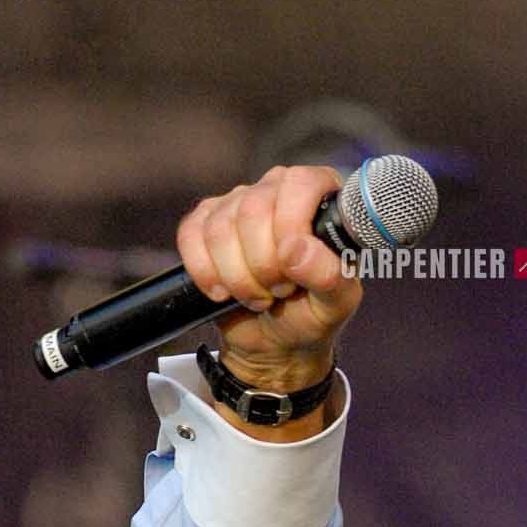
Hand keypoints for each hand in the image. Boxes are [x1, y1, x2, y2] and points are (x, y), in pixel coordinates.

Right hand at [174, 164, 362, 384]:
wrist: (275, 342)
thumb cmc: (310, 314)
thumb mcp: (335, 304)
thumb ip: (329, 275)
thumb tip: (296, 249)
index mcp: (319, 196)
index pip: (300, 184)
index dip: (292, 228)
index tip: (293, 268)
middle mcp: (276, 189)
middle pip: (253, 210)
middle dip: (264, 266)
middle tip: (279, 290)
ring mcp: (236, 203)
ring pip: (220, 229)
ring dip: (238, 278)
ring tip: (259, 296)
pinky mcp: (204, 222)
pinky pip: (191, 237)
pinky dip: (206, 274)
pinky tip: (224, 291)